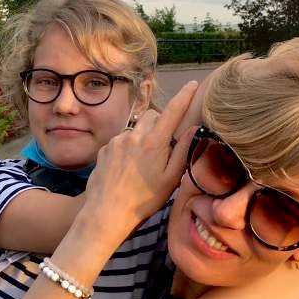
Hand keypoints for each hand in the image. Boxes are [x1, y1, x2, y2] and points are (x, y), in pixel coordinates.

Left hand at [83, 81, 197, 232]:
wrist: (106, 213)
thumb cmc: (143, 201)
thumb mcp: (171, 179)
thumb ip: (183, 151)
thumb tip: (194, 128)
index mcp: (153, 143)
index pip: (172, 111)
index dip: (184, 96)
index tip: (192, 84)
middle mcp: (133, 136)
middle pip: (152, 116)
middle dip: (160, 125)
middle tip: (163, 148)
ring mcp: (116, 141)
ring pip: (136, 128)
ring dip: (143, 137)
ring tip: (143, 164)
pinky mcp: (105, 148)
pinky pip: (121, 140)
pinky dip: (128, 147)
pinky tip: (128, 168)